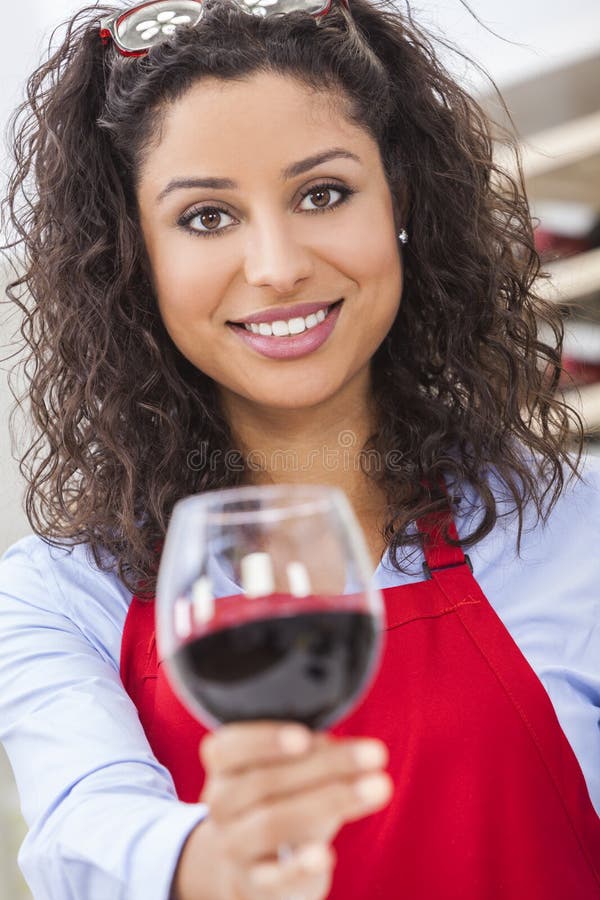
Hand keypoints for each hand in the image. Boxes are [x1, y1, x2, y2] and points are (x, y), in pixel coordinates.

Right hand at [171, 721, 392, 899]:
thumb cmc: (280, 797)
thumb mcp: (290, 768)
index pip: (229, 748)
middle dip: (326, 766)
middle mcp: (221, 805)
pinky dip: (300, 867)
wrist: (249, 860)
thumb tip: (355, 755)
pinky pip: (275, 878)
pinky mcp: (256, 886)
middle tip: (376, 754)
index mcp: (224, 766)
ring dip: (329, 802)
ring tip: (377, 787)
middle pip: (264, 782)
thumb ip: (315, 755)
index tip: (304, 738)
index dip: (265, 742)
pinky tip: (327, 855)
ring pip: (272, 824)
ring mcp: (234, 847)